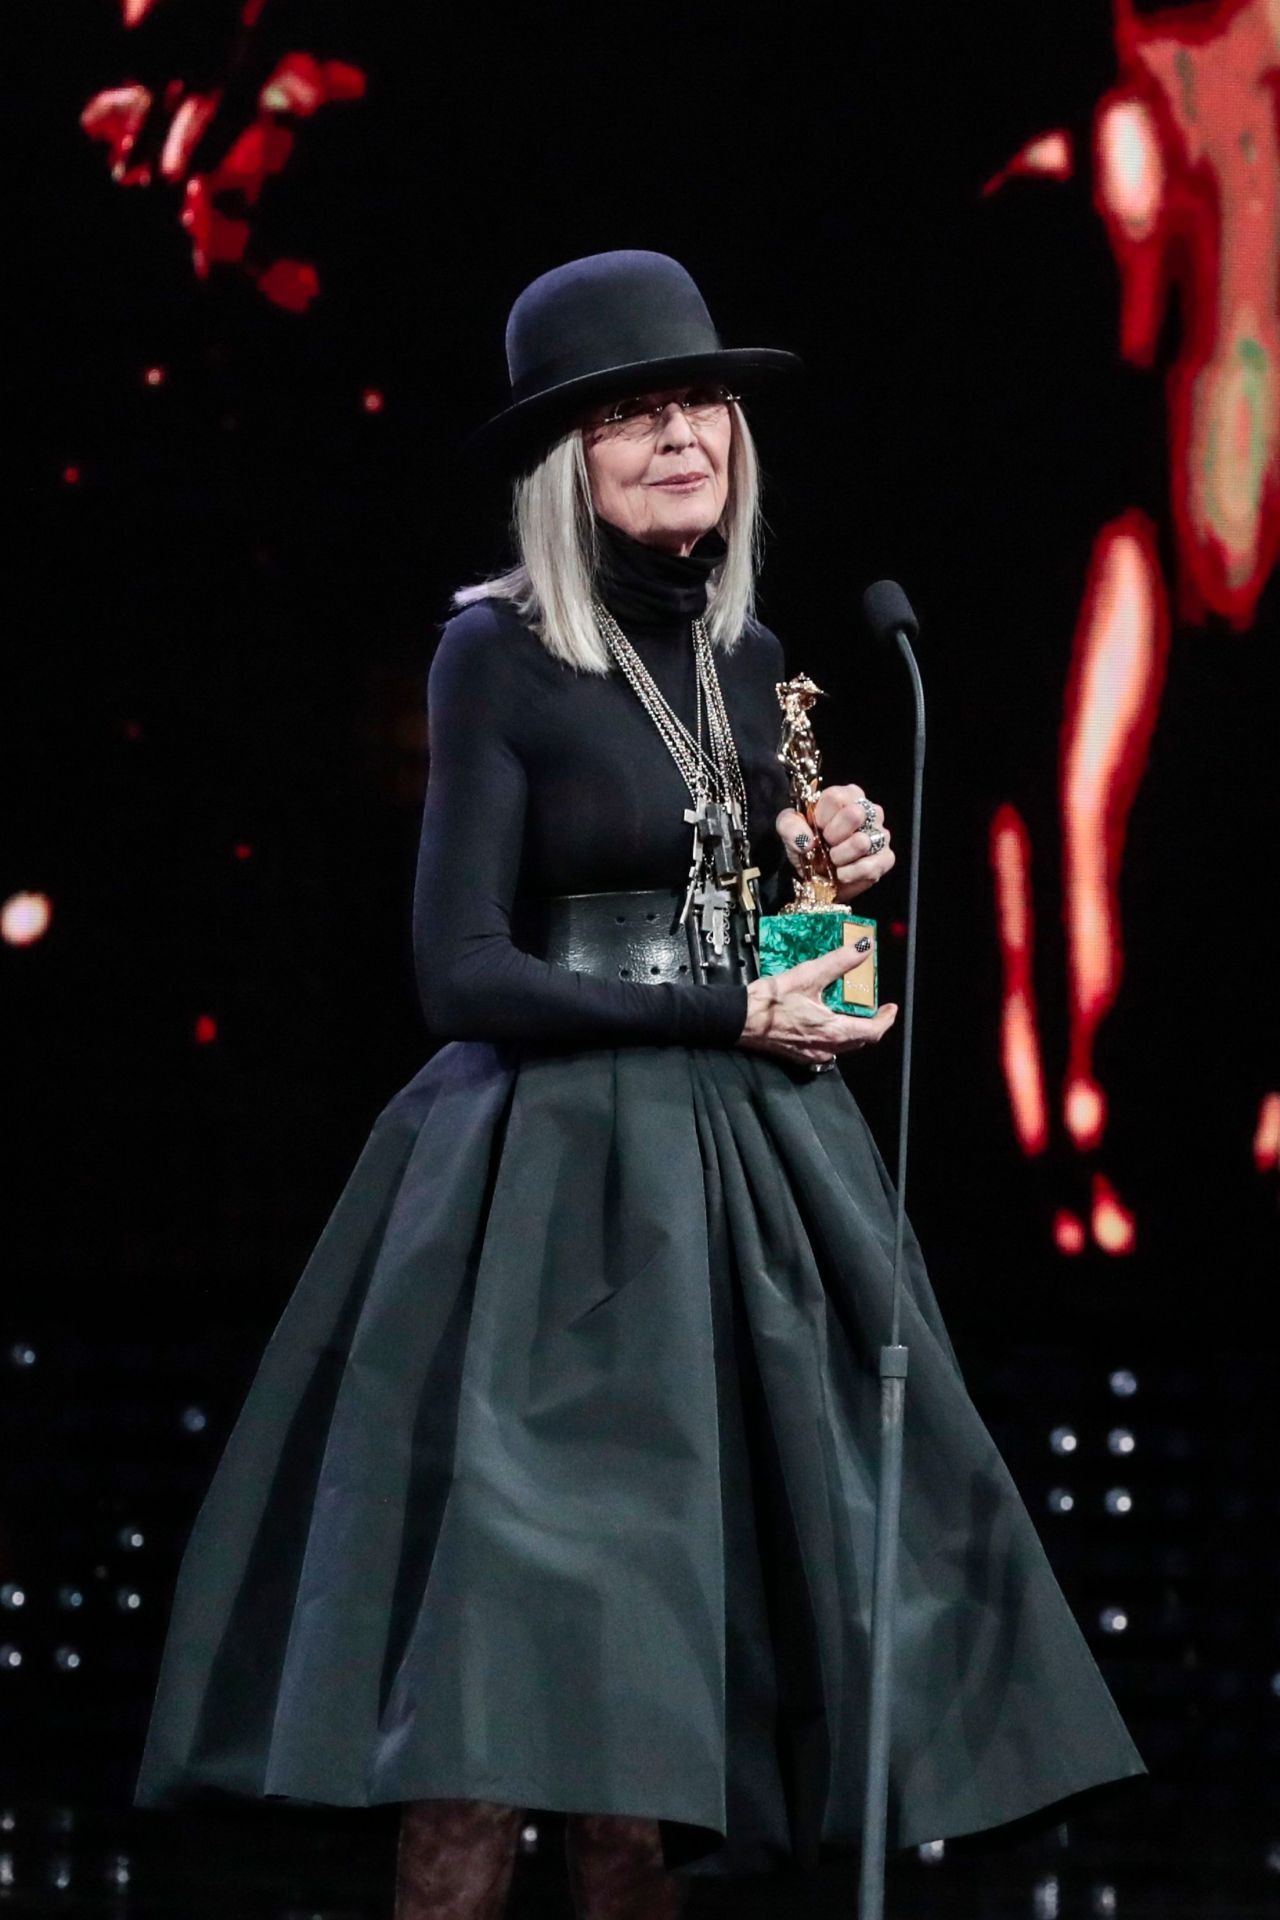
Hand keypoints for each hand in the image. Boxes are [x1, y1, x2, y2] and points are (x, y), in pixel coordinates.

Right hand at [737, 941, 898, 1067]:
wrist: (738, 1019)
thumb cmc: (769, 1001)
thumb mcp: (808, 975)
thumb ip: (840, 961)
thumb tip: (863, 948)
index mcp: (833, 1031)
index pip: (872, 1032)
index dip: (886, 1019)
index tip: (890, 1008)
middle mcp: (826, 1048)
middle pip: (859, 1040)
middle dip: (869, 1024)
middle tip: (869, 1006)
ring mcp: (811, 1055)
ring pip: (842, 1046)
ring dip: (849, 1029)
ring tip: (846, 1010)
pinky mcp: (797, 1055)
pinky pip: (824, 1048)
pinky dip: (831, 1034)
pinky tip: (821, 1020)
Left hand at [776, 783, 893, 901]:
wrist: (815, 874)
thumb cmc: (807, 843)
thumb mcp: (789, 829)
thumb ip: (790, 826)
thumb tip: (806, 841)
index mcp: (847, 795)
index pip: (836, 797)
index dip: (822, 817)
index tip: (817, 827)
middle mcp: (869, 811)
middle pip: (855, 815)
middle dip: (833, 836)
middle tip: (827, 844)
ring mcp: (880, 834)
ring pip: (862, 842)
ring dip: (840, 857)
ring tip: (833, 860)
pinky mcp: (886, 858)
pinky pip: (871, 866)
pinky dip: (851, 873)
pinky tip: (842, 873)